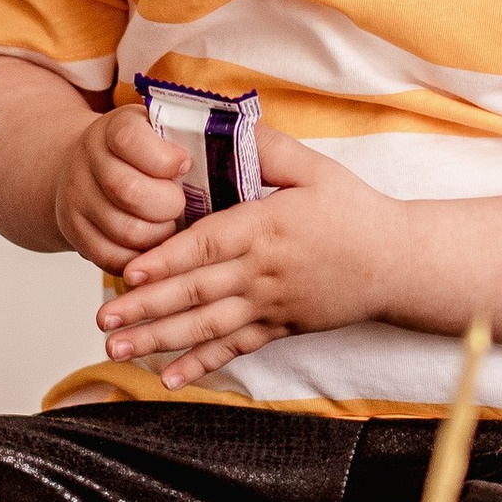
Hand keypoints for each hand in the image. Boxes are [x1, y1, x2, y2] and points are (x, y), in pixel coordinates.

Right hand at [52, 104, 194, 270]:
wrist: (89, 169)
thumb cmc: (144, 152)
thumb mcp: (164, 129)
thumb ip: (199, 134)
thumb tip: (251, 149)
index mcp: (115, 128)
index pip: (129, 139)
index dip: (163, 159)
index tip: (185, 165)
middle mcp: (89, 160)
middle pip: (126, 190)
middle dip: (166, 205)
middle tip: (181, 205)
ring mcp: (78, 198)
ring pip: (123, 230)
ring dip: (158, 236)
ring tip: (171, 226)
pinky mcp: (76, 232)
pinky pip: (111, 257)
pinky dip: (141, 259)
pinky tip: (155, 247)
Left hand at [95, 132, 399, 387]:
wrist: (397, 262)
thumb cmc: (354, 211)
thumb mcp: (315, 168)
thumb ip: (268, 148)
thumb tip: (228, 123)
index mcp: (266, 227)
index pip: (207, 246)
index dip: (166, 260)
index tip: (128, 270)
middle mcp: (263, 271)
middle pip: (197, 292)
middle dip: (146, 307)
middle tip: (103, 319)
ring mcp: (271, 304)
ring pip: (207, 326)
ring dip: (160, 340)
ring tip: (118, 349)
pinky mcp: (280, 327)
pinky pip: (235, 349)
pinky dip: (202, 365)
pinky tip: (169, 379)